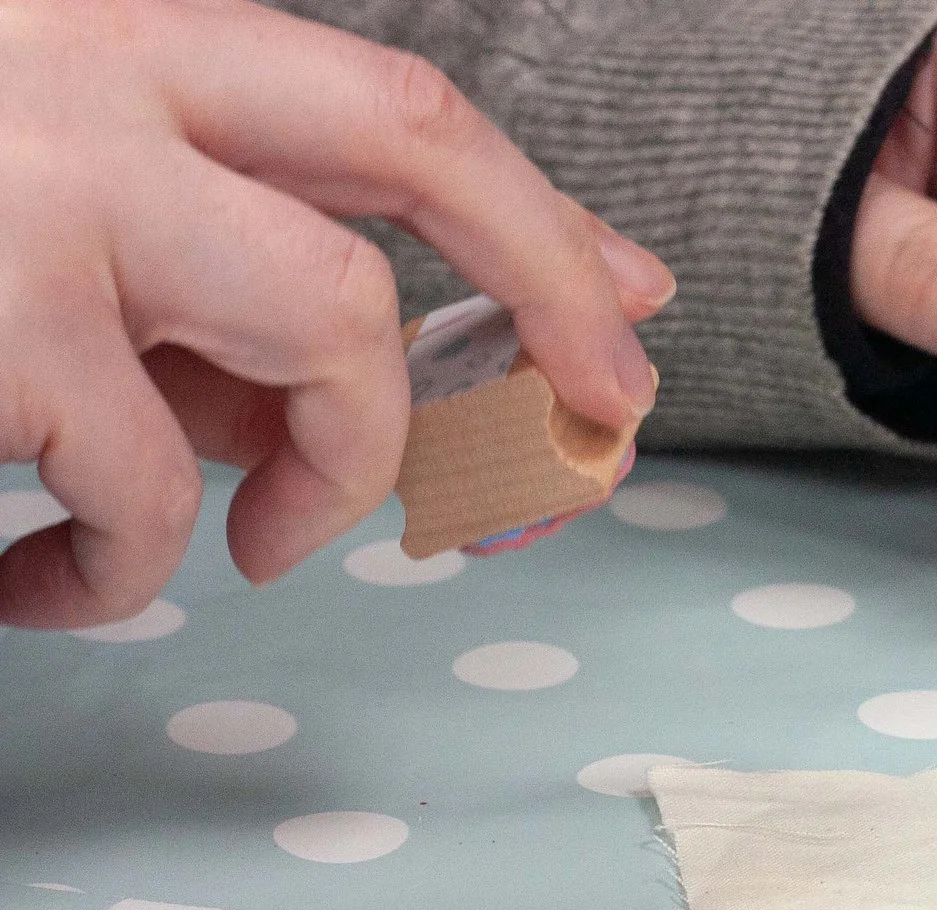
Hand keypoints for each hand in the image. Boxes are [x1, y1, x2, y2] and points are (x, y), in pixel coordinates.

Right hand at [0, 0, 673, 629]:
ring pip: (333, 314)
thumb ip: (209, 313)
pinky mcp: (0, 309)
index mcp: (120, 50)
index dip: (533, 216)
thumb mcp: (56, 252)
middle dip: (553, 279)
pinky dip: (124, 573)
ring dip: (338, 471)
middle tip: (606, 417)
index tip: (632, 298)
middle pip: (413, 137)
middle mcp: (94, 71)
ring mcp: (50, 176)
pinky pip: (155, 489)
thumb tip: (362, 419)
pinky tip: (49, 588)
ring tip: (251, 552)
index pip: (384, 107)